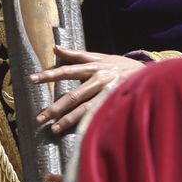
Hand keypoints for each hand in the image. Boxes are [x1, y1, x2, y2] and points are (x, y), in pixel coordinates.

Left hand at [30, 47, 144, 133]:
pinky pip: (99, 116)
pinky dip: (87, 124)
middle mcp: (100, 80)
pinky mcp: (116, 104)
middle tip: (39, 117)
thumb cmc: (120, 65)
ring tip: (54, 129)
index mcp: (94, 66)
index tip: (31, 79)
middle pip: (73, 95)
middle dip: (55, 107)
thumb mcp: (100, 57)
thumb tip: (55, 48)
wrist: (150, 74)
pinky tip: (78, 133)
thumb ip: (76, 55)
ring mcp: (109, 94)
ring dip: (69, 120)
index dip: (49, 74)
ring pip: (86, 109)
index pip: (67, 70)